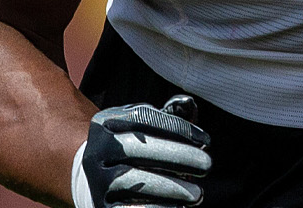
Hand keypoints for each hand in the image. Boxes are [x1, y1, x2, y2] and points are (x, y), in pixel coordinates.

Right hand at [72, 95, 210, 206]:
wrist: (96, 180)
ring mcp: (96, 180)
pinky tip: (178, 207)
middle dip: (176, 156)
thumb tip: (189, 104)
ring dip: (170, 187)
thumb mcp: (147, 129)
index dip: (176, 127)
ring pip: (132, 182)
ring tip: (198, 194)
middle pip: (136, 149)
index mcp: (106, 123)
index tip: (206, 140)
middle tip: (207, 165)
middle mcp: (96, 150)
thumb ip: (169, 117)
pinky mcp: (101, 206)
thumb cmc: (133, 151)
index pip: (141, 118)